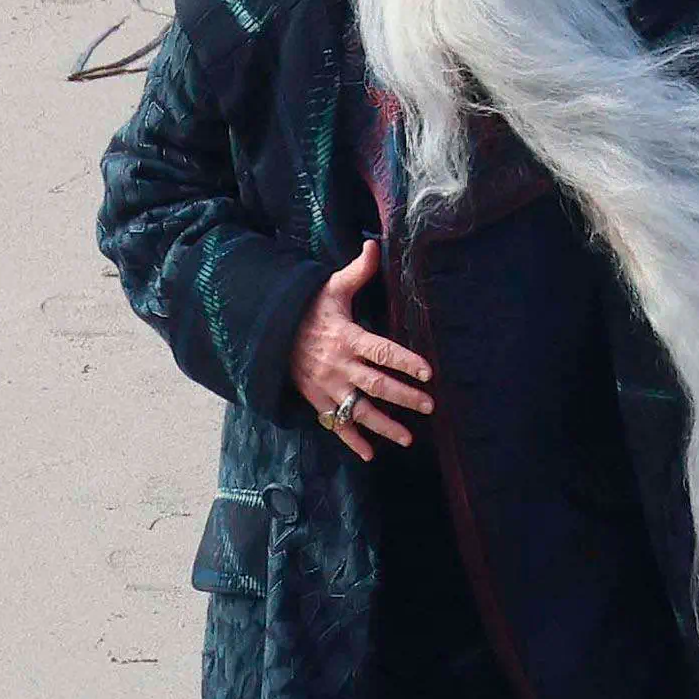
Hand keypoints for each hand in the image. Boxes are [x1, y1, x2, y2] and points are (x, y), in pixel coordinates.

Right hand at [290, 239, 434, 461]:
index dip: (405, 361)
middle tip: (430, 405)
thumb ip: (358, 271)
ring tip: (409, 438)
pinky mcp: (317, 400)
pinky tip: (370, 454)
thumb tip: (375, 244)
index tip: (428, 372)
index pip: (381, 351)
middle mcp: (338, 365)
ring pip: (359, 410)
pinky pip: (335, 424)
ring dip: (384, 426)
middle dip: (404, 397)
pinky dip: (352, 441)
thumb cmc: (308, 308)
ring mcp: (327, 386)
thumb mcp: (330, 287)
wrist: (268, 332)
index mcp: (347, 337)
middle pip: (376, 385)